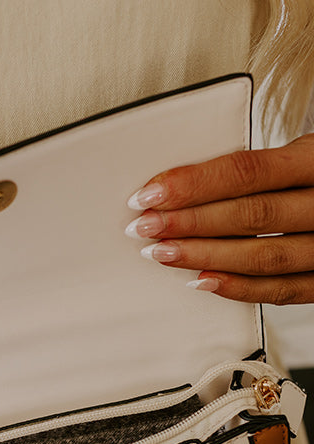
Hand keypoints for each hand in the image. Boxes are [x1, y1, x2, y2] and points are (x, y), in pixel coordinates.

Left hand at [125, 133, 313, 304]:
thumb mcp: (305, 153)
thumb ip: (258, 168)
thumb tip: (186, 183)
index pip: (247, 172)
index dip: (194, 184)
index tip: (150, 194)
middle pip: (251, 216)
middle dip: (189, 223)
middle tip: (145, 227)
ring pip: (264, 256)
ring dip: (205, 257)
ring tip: (162, 254)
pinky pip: (284, 290)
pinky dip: (240, 288)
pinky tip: (203, 281)